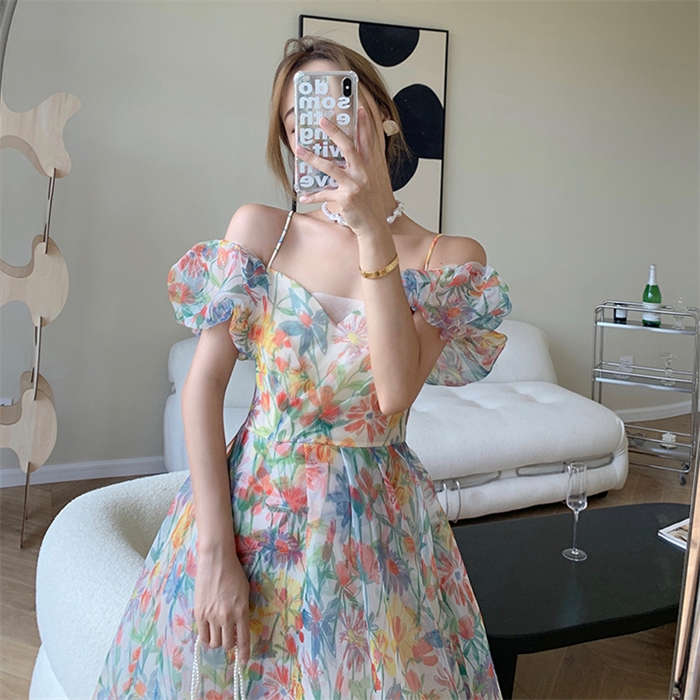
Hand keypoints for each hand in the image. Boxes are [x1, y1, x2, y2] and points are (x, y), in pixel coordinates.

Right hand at [194, 546, 249, 666]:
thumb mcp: (245, 592)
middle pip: (228, 644)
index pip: (243, 640)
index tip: (244, 661)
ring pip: (215, 643)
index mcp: (241, 611)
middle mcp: (226, 616)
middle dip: (230, 645)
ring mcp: (211, 616)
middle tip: (230, 640)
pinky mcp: (199, 613)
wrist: (216, 560)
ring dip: (218, 642)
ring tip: (219, 635)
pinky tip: (209, 635)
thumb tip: (239, 628)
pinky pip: (202, 636)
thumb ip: (242, 611)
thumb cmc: (234, 573)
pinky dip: (207, 639)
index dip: (244, 653)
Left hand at [295, 104, 393, 235]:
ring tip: (299, 149)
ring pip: (330, 167)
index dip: (364, 125)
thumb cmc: (371, 204)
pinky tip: (302, 195)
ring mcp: (354, 185)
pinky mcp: (345, 198)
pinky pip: (324, 193)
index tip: (360, 108)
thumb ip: (364, 167)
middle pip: (348, 147)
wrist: (375, 226)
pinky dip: (312, 195)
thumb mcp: (372, 182)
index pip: (368, 141)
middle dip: (334, 132)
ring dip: (312, 158)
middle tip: (322, 120)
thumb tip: (349, 156)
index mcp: (371, 167)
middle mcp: (364, 173)